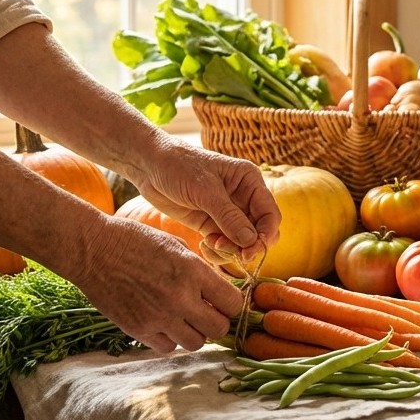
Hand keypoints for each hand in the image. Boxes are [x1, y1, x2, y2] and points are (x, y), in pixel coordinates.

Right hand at [72, 216, 245, 351]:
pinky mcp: (137, 330)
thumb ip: (200, 271)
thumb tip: (220, 290)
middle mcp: (180, 297)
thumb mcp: (177, 246)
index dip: (231, 303)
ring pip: (195, 343)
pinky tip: (163, 323)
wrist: (94, 249)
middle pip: (218, 329)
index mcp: (193, 271)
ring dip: (194, 333)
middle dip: (217, 321)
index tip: (224, 301)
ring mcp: (158, 317)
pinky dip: (169, 338)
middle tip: (207, 312)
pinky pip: (167, 347)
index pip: (233, 303)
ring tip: (185, 319)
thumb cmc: (136, 240)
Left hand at [130, 139, 281, 262]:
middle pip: (260, 232)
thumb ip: (229, 217)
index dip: (266, 234)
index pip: (270, 214)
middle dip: (249, 246)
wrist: (149, 165)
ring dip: (231, 250)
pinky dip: (219, 251)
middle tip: (234, 253)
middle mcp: (243, 198)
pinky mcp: (210, 224)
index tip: (251, 251)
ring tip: (212, 244)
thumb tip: (252, 242)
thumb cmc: (180, 167)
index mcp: (249, 182)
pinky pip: (224, 245)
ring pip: (242, 242)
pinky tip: (205, 245)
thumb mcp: (205, 191)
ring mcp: (227, 213)